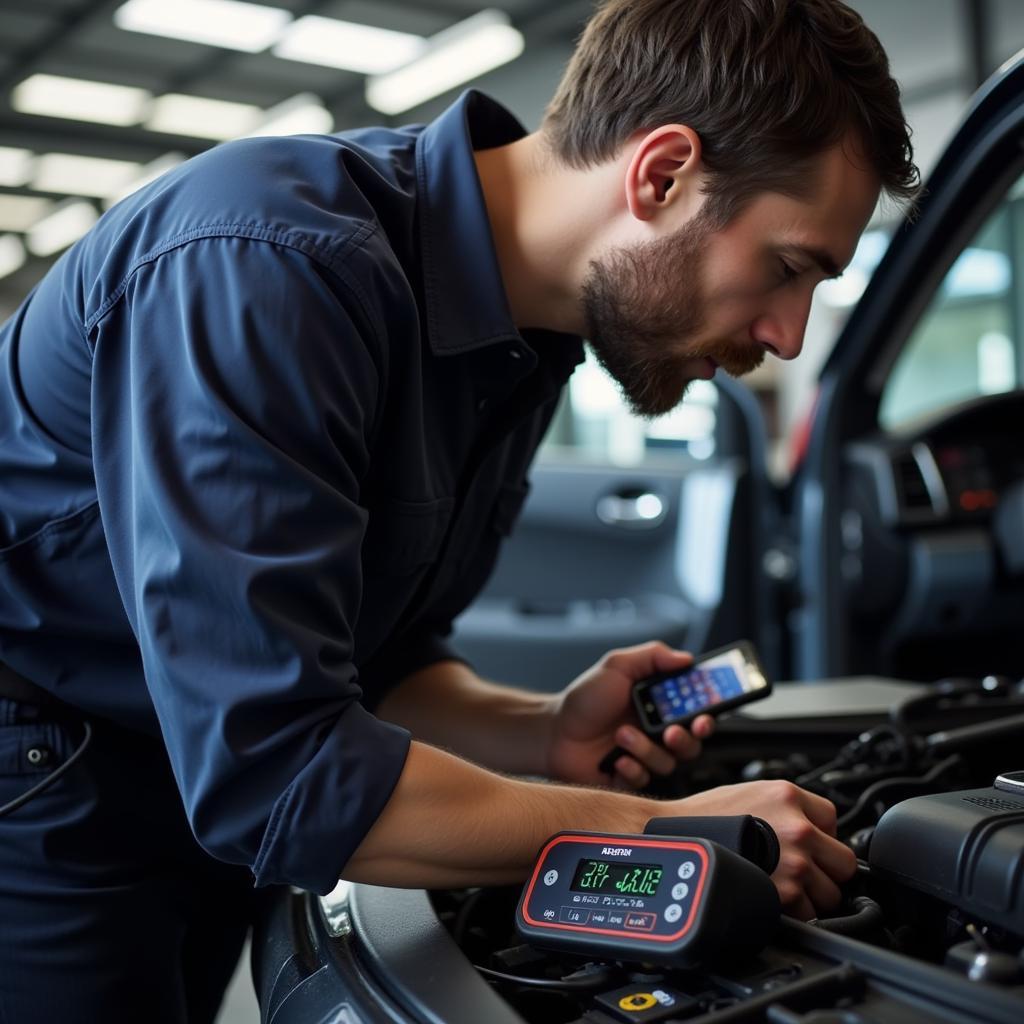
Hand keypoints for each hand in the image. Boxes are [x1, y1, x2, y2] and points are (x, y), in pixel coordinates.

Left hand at [545, 641, 713, 789]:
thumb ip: (652, 656)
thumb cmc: (585, 698)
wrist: (553, 730)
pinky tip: (616, 758)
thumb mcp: (617, 666)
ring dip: (646, 749)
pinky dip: (633, 769)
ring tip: (621, 734)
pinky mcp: (629, 779)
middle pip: (692, 743)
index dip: (707, 715)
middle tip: (671, 732)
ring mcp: (644, 757)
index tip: (706, 714)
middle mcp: (656, 734)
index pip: (696, 712)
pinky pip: (645, 780)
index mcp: (660, 707)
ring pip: (667, 762)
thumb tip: (685, 658)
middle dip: (686, 738)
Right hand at [675, 780, 856, 918]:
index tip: (806, 843)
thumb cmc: (704, 816)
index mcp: (788, 796)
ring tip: (784, 883)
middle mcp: (797, 827)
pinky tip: (773, 894)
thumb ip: (787, 806)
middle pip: (843, 861)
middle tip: (802, 868)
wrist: (676, 836)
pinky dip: (795, 911)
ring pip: (832, 892)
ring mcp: (794, 862)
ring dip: (812, 893)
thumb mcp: (752, 791)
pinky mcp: (784, 892)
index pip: (833, 820)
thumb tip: (814, 827)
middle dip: (826, 868)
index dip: (819, 834)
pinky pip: (810, 913)